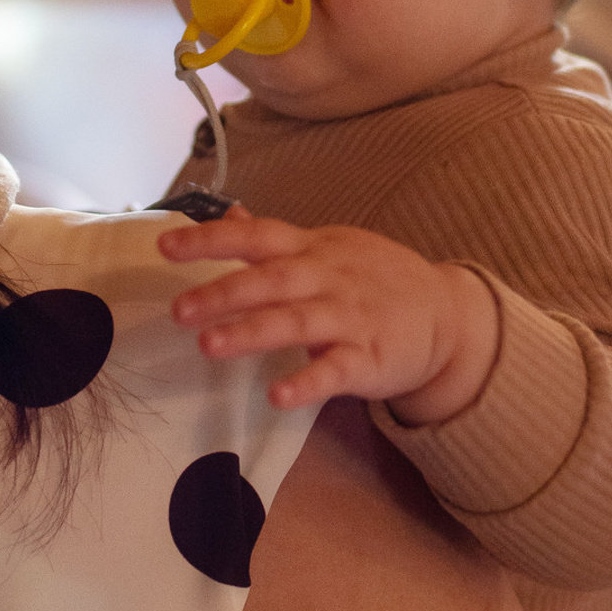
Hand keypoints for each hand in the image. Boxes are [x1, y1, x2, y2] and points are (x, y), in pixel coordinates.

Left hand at [159, 210, 498, 420]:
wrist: (446, 313)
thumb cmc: (375, 278)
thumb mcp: (328, 247)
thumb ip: (275, 238)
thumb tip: (229, 214)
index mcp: (313, 249)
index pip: (257, 236)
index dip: (211, 238)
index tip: (165, 245)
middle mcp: (328, 278)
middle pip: (272, 280)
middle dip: (224, 293)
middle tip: (178, 311)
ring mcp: (351, 317)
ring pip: (298, 322)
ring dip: (253, 333)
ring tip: (210, 346)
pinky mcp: (371, 358)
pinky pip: (336, 370)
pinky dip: (308, 382)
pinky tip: (277, 395)